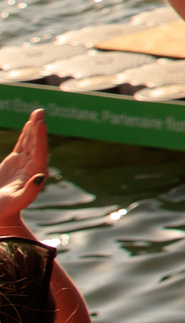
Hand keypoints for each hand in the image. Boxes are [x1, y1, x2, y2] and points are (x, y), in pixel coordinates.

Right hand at [0, 111, 48, 228]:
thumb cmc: (4, 210)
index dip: (40, 138)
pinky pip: (22, 145)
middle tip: (40, 112)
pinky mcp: (15, 163)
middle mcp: (33, 167)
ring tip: (38, 113)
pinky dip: (26, 134)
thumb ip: (29, 191)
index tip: (40, 123)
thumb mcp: (16, 202)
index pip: (40, 152)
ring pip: (30, 142)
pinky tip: (29, 124)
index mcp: (35, 174)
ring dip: (33, 127)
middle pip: (37, 144)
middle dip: (38, 128)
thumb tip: (41, 176)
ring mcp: (24, 164)